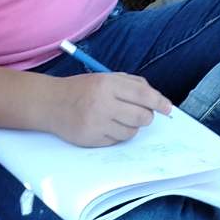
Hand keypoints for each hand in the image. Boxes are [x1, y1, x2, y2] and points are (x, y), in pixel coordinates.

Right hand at [48, 72, 172, 147]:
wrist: (51, 103)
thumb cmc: (83, 90)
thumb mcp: (106, 78)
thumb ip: (131, 84)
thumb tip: (156, 99)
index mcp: (108, 84)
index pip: (143, 95)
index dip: (159, 102)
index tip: (168, 108)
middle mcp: (103, 103)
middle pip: (141, 117)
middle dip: (146, 117)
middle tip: (142, 114)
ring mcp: (97, 123)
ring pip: (131, 132)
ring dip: (131, 127)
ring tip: (119, 119)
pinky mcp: (92, 139)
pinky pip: (117, 141)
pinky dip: (117, 135)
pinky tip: (106, 127)